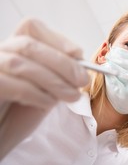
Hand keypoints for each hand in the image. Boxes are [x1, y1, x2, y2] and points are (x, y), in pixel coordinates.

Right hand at [0, 18, 88, 158]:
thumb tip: (81, 67)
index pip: (31, 27)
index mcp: (13, 50)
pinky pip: (8, 84)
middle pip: (28, 45)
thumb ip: (58, 76)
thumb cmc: (19, 114)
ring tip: (72, 96)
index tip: (78, 53)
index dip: (56, 38)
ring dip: (53, 80)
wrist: (0, 136)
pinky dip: (34, 93)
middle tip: (82, 80)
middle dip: (62, 62)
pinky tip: (48, 103)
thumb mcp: (46, 91)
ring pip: (19, 63)